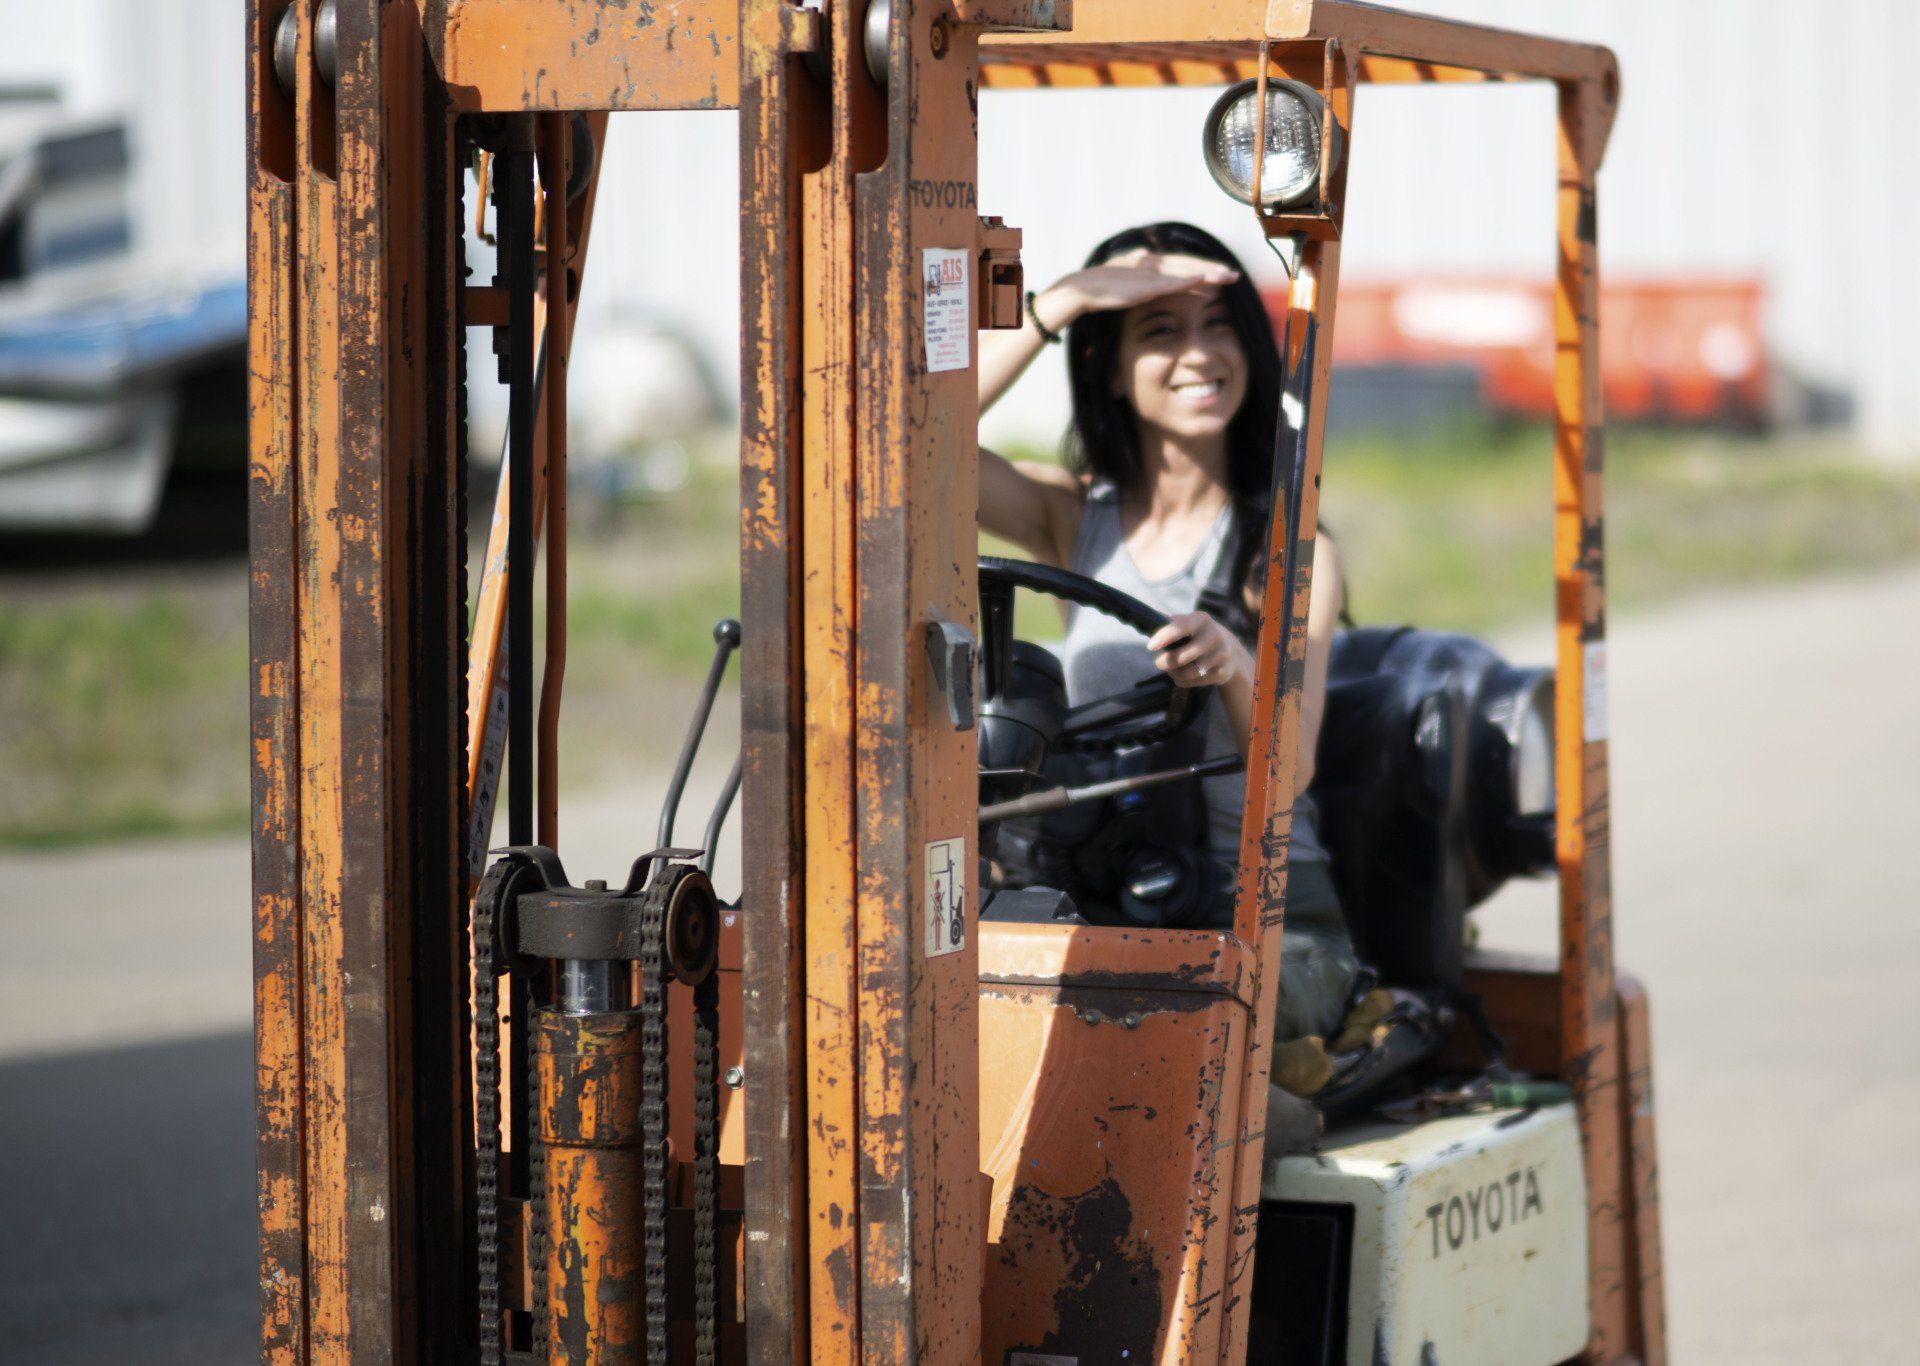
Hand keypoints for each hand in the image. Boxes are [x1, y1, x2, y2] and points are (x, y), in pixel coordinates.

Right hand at [1033, 252, 1239, 333]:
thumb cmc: (1098, 291)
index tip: (1219, 274)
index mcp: (1147, 264)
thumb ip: (1139, 277)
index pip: (1180, 265)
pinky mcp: (1143, 284)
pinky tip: (1203, 279)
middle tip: (1234, 275)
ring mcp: (1148, 273)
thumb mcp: (1123, 283)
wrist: (1079, 291)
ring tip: (1227, 277)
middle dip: (1212, 269)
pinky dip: (1187, 279)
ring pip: (1185, 271)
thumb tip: (1148, 268)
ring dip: (1208, 273)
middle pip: (1188, 264)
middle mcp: (1151, 263)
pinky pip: (1170, 282)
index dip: (1201, 268)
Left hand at [1148, 611, 1248, 689]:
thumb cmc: (1200, 635)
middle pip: (1182, 657)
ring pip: (1188, 672)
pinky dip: (1184, 681)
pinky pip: (1194, 682)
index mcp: (1201, 620)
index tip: (1151, 647)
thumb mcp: (1189, 623)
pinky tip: (1184, 675)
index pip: (1181, 627)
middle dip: (1165, 662)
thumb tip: (1145, 620)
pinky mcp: (1222, 672)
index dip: (1164, 637)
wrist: (1232, 651)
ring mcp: (1221, 654)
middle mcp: (1214, 635)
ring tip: (1172, 670)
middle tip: (1159, 663)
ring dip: (1174, 673)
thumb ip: (1170, 623)